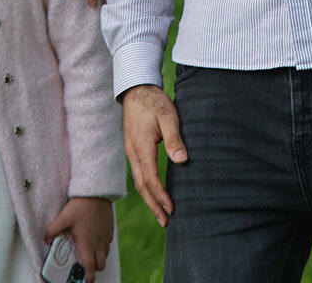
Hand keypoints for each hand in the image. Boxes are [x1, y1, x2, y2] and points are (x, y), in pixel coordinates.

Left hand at [44, 197, 114, 281]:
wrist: (97, 192)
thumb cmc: (80, 206)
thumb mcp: (63, 217)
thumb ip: (53, 230)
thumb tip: (45, 239)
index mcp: (87, 244)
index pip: (90, 267)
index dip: (89, 278)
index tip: (86, 282)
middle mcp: (98, 243)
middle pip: (100, 265)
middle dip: (94, 269)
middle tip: (85, 265)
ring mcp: (106, 237)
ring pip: (105, 255)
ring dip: (98, 257)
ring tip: (88, 250)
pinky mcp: (110, 230)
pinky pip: (107, 244)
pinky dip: (102, 246)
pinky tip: (93, 237)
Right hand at [122, 84, 186, 227]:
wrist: (136, 89)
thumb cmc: (154, 102)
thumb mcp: (168, 116)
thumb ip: (174, 138)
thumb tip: (181, 160)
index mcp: (141, 147)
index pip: (150, 178)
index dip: (160, 195)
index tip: (171, 209)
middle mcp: (133, 152)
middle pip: (142, 186)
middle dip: (153, 205)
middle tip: (166, 222)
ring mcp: (131, 152)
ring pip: (138, 182)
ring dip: (149, 199)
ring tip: (160, 214)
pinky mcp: (133, 150)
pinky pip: (138, 174)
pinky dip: (146, 188)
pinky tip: (153, 194)